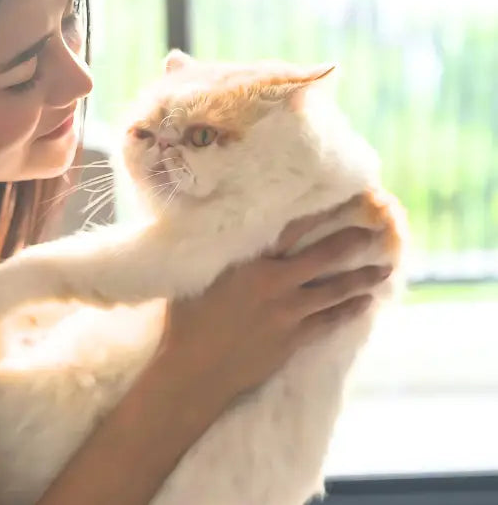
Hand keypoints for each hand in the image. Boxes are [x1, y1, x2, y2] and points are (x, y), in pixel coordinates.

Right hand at [161, 194, 392, 400]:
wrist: (195, 371)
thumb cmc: (186, 322)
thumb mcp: (197, 277)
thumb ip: (220, 256)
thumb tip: (223, 233)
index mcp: (250, 263)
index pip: (294, 228)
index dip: (322, 212)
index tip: (345, 199)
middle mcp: (275, 283)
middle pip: (325, 256)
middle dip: (354, 241)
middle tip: (377, 229)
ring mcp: (288, 313)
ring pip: (336, 290)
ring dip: (362, 278)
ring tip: (384, 268)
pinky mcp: (294, 340)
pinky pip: (330, 321)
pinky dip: (349, 310)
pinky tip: (365, 303)